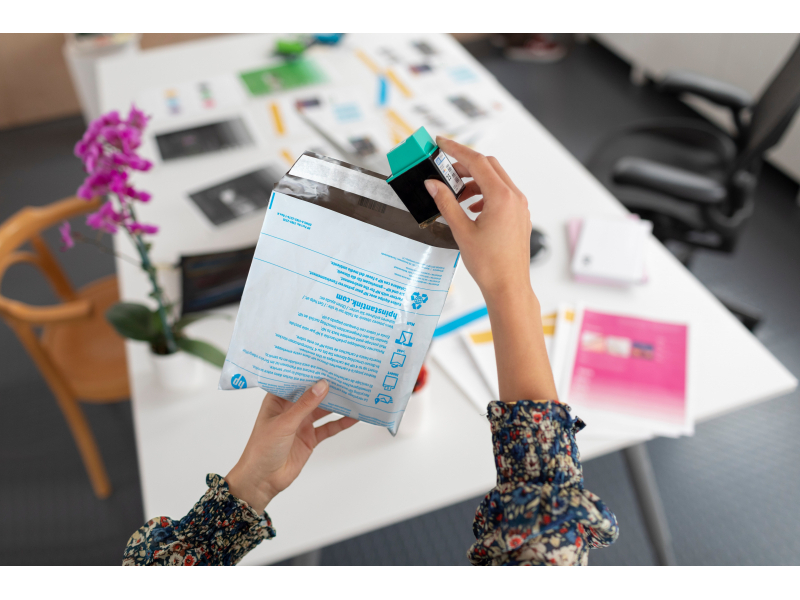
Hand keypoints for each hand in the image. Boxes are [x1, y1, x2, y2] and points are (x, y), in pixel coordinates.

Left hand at [225, 380, 357, 512]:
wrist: (263, 480)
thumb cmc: (261, 449)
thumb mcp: (284, 423)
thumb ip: (305, 405)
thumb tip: (322, 385)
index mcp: (278, 401)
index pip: (295, 381)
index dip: (309, 371)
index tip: (325, 361)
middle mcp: (290, 410)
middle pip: (312, 394)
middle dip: (327, 386)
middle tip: (345, 374)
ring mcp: (301, 424)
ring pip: (323, 409)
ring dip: (336, 403)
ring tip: (354, 391)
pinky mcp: (310, 438)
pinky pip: (329, 427)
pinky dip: (341, 422)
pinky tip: (354, 416)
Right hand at [425, 138, 556, 402]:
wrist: (508, 287)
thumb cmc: (490, 264)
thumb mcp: (461, 230)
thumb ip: (446, 203)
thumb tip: (433, 184)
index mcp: (501, 197)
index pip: (477, 161)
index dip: (456, 150)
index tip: (441, 143)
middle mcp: (514, 197)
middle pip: (488, 166)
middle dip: (465, 165)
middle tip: (444, 169)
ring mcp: (519, 207)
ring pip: (495, 180)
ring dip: (474, 181)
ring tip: (454, 195)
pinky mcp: (519, 216)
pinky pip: (502, 194)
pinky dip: (484, 194)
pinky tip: (470, 208)